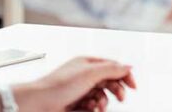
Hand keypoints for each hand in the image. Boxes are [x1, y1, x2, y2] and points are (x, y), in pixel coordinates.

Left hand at [14, 57, 135, 111]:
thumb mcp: (90, 73)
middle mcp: (84, 76)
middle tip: (120, 98)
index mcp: (88, 63)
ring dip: (103, 102)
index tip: (133, 86)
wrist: (38, 104)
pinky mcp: (76, 105)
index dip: (125, 75)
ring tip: (96, 106)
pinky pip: (92, 107)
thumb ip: (113, 69)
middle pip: (110, 82)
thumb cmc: (58, 86)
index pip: (113, 66)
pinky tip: (88, 110)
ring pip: (102, 97)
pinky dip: (93, 109)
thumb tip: (129, 66)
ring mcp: (80, 91)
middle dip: (116, 90)